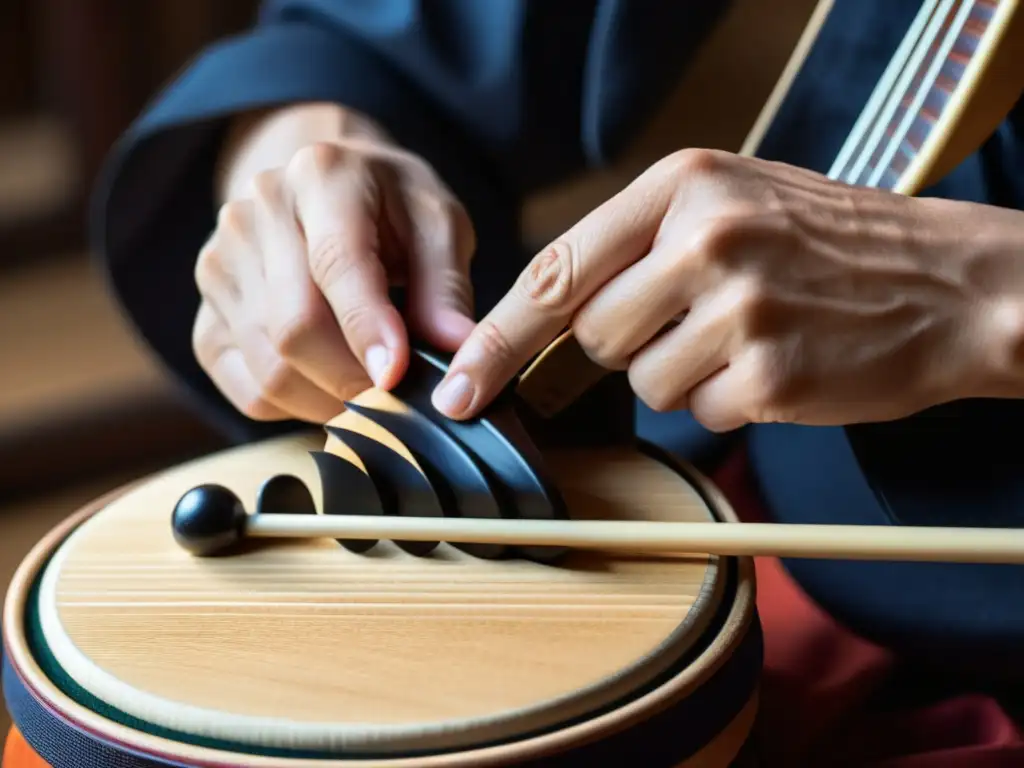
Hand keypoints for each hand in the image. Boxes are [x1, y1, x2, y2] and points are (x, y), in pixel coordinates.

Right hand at [192, 121, 475, 422]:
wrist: (322, 190)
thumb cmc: (390, 208)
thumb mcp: (437, 223)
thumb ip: (445, 286)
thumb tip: (458, 348)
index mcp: (320, 174)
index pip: (336, 262)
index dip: (368, 327)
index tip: (398, 376)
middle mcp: (254, 213)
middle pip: (294, 326)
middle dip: (354, 378)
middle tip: (402, 399)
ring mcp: (219, 265)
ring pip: (270, 369)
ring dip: (330, 400)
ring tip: (374, 393)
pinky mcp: (206, 317)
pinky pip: (249, 391)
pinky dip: (297, 408)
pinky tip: (331, 387)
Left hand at [431, 148, 1011, 430]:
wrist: (952, 281)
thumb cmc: (828, 243)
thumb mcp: (731, 204)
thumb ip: (638, 247)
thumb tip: (547, 320)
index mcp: (684, 184)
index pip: (555, 270)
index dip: (495, 337)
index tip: (459, 386)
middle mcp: (705, 237)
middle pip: (594, 334)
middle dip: (629, 345)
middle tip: (695, 322)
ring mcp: (739, 307)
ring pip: (645, 381)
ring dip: (686, 375)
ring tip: (750, 337)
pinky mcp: (769, 374)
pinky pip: (703, 413)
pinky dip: (730, 402)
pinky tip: (780, 365)